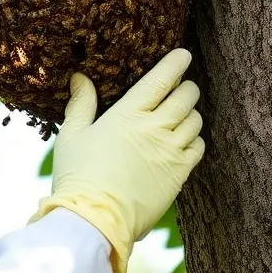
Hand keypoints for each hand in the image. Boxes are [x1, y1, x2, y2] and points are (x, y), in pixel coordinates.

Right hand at [31, 49, 204, 272]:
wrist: (95, 218)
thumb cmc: (78, 175)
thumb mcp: (72, 135)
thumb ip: (81, 104)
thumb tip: (80, 78)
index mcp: (127, 114)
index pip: (161, 78)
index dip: (176, 63)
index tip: (183, 54)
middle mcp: (155, 128)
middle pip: (186, 96)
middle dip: (186, 87)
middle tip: (180, 87)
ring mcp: (170, 151)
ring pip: (196, 120)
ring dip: (190, 113)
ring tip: (180, 116)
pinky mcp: (179, 174)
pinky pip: (199, 147)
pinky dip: (195, 140)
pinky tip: (182, 142)